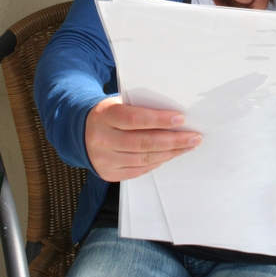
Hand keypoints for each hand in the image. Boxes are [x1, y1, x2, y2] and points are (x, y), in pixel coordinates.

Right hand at [85, 96, 201, 181]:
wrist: (81, 131)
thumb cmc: (110, 113)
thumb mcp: (120, 102)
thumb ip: (141, 107)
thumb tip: (175, 116)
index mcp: (105, 116)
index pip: (135, 119)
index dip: (159, 120)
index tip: (181, 119)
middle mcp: (102, 139)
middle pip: (143, 143)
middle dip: (173, 140)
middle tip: (194, 137)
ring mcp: (104, 159)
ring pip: (144, 159)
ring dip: (170, 153)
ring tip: (188, 146)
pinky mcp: (109, 173)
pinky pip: (139, 170)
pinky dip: (158, 162)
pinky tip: (170, 154)